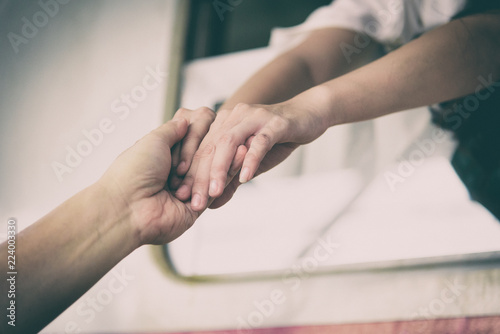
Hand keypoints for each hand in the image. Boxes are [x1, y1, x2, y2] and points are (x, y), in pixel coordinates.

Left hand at [98, 107, 244, 244]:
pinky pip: (217, 187)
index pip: (190, 136)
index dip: (197, 130)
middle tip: (224, 134)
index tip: (195, 126)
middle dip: (213, 143)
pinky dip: (230, 171)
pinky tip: (242, 155)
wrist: (128, 207)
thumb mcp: (153, 140)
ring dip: (227, 155)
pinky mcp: (198, 205)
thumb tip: (186, 118)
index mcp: (164, 154)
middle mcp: (176, 171)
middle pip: (204, 151)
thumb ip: (173, 129)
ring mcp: (188, 188)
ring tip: (244, 141)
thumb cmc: (133, 171)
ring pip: (214, 168)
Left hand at [175, 100, 327, 210]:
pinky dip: (251, 160)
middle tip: (194, 201)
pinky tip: (245, 178)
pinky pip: (260, 141)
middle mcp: (234, 117)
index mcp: (224, 123)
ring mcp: (254, 118)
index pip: (202, 150)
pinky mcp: (275, 123)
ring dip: (220, 168)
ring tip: (213, 192)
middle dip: (200, 176)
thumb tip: (213, 204)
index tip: (182, 196)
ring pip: (229, 142)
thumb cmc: (278, 139)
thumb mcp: (251, 162)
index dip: (190, 173)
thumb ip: (231, 179)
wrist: (308, 115)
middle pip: (211, 147)